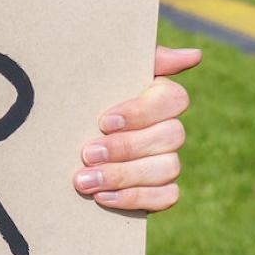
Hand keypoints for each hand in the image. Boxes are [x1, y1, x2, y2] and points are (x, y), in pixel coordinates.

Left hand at [75, 45, 197, 213]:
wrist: (60, 139)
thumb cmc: (86, 96)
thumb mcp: (104, 72)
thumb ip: (144, 59)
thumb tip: (194, 55)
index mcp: (158, 96)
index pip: (174, 98)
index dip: (141, 112)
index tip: (104, 121)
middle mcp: (169, 128)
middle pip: (170, 136)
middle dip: (125, 148)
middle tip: (86, 153)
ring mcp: (167, 160)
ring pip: (168, 168)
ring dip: (123, 176)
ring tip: (84, 180)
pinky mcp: (160, 190)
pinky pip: (167, 197)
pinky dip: (135, 198)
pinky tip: (102, 198)